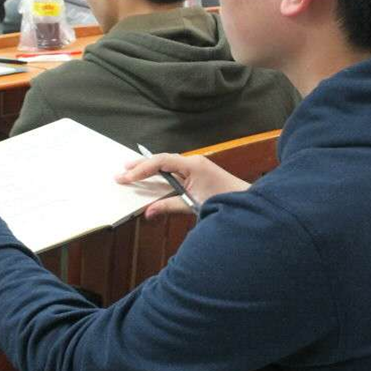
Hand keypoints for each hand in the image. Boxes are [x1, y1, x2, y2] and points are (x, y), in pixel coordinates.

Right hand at [116, 154, 248, 218]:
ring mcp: (197, 167)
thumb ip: (169, 206)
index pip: (161, 161)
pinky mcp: (199, 174)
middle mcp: (194, 162)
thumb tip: (148, 211)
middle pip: (162, 159)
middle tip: (122, 172)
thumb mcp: (193, 205)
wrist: (248, 204)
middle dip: (141, 166)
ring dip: (150, 168)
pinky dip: (160, 173)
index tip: (127, 177)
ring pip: (167, 163)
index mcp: (193, 165)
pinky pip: (175, 170)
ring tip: (131, 173)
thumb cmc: (225, 202)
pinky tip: (152, 178)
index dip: (142, 169)